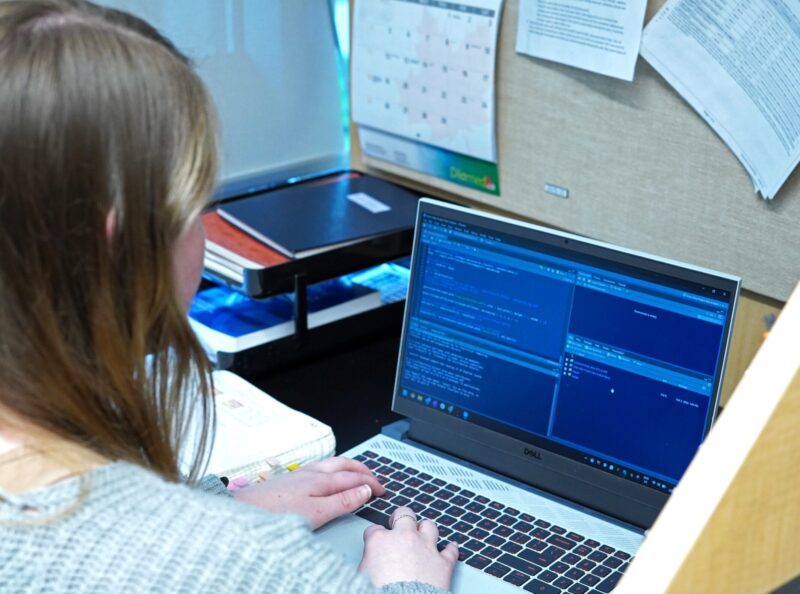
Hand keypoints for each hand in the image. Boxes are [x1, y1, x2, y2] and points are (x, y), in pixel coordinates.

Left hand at [232, 457, 385, 528]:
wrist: (243, 511)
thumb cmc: (275, 514)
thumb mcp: (316, 513)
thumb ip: (342, 501)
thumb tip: (364, 491)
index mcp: (322, 479)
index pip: (354, 478)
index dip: (370, 483)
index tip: (381, 490)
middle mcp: (312, 472)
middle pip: (344, 465)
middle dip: (362, 469)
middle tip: (375, 478)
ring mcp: (300, 474)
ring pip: (331, 463)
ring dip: (348, 466)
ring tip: (356, 473)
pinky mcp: (289, 479)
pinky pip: (319, 467)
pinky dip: (333, 469)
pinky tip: (326, 476)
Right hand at [359, 506, 458, 589]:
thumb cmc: (380, 593)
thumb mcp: (362, 575)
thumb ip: (368, 561)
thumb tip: (371, 562)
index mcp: (380, 541)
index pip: (375, 529)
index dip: (376, 536)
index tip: (378, 541)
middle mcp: (404, 538)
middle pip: (405, 514)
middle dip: (401, 518)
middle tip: (400, 524)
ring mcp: (426, 548)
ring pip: (429, 526)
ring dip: (426, 530)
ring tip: (424, 535)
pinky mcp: (442, 562)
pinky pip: (451, 550)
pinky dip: (450, 549)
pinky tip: (450, 548)